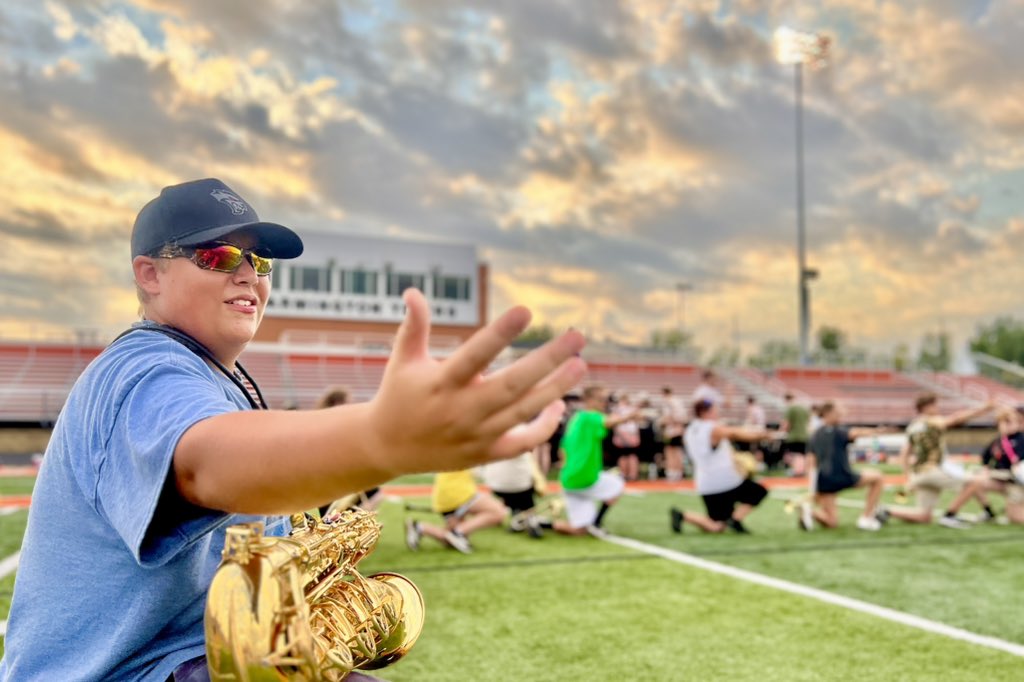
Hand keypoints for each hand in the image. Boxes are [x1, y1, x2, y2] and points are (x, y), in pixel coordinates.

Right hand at [369, 289, 586, 475]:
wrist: (386, 448)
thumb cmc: (399, 394)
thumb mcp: (403, 359)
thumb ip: (413, 326)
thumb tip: (413, 291)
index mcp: (441, 383)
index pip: (475, 355)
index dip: (500, 334)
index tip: (526, 310)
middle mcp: (461, 410)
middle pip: (512, 385)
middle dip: (547, 361)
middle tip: (576, 337)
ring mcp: (476, 435)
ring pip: (523, 412)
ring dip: (555, 389)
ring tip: (580, 364)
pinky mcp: (484, 454)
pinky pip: (522, 443)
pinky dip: (543, 426)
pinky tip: (558, 404)